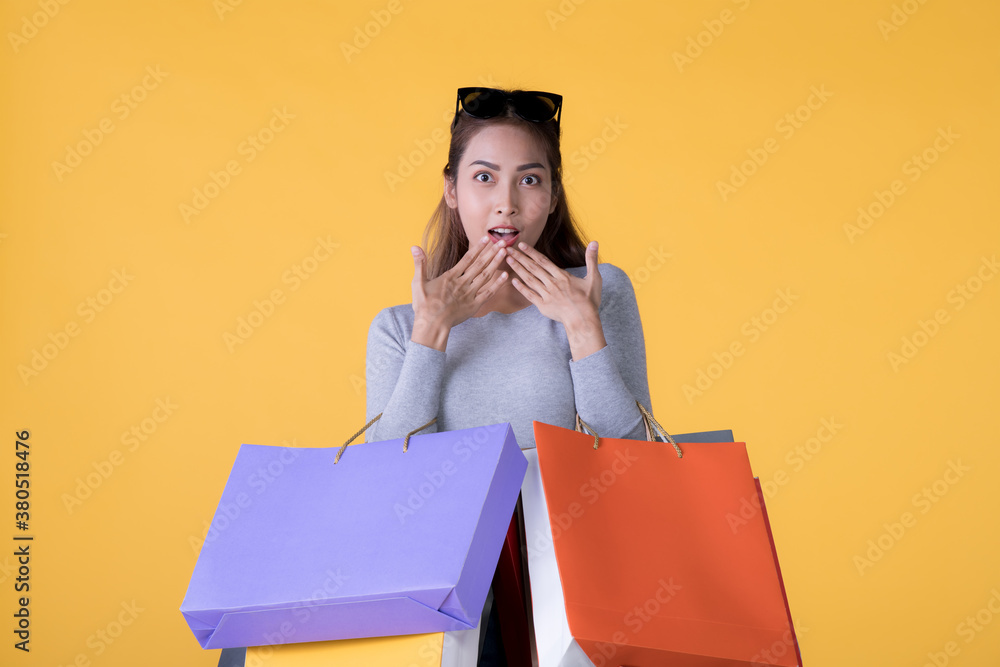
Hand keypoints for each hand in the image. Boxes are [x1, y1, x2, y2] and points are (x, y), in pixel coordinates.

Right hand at [410, 235, 508, 350]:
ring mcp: (469, 294)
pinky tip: (506, 275)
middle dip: (491, 252)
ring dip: (496, 263)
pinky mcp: (474, 305)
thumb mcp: (418, 282)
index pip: (467, 258)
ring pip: (486, 276)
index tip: (486, 238)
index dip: (478, 248)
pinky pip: (488, 293)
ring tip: (504, 252)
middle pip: (480, 264)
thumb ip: (420, 264)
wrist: (431, 325)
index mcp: (450, 277)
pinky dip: (498, 284)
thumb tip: (414, 247)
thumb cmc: (424, 305)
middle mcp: (462, 283)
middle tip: (502, 241)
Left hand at [505, 240, 605, 359]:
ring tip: (508, 261)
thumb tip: (595, 242)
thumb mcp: (594, 278)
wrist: (583, 320)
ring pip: (529, 279)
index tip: (521, 245)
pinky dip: (521, 288)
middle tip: (507, 249)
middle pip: (533, 268)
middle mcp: (552, 283)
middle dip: (519, 257)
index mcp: (562, 276)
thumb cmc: (589, 300)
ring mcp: (546, 295)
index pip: (543, 261)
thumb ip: (591, 260)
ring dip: (518, 269)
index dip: (531, 252)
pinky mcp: (543, 306)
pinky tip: (513, 281)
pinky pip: (530, 295)